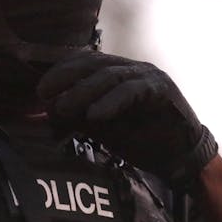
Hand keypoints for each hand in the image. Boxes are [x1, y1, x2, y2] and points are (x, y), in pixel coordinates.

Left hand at [36, 51, 217, 190]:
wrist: (181, 159)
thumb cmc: (142, 141)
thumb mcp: (102, 129)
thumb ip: (76, 119)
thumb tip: (42, 116)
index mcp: (117, 73)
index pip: (83, 62)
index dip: (60, 72)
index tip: (40, 91)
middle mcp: (132, 69)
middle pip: (93, 64)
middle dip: (66, 77)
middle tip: (45, 95)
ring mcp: (148, 76)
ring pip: (110, 76)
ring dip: (83, 92)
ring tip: (63, 108)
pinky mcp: (163, 89)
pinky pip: (132, 91)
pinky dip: (111, 102)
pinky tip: (95, 115)